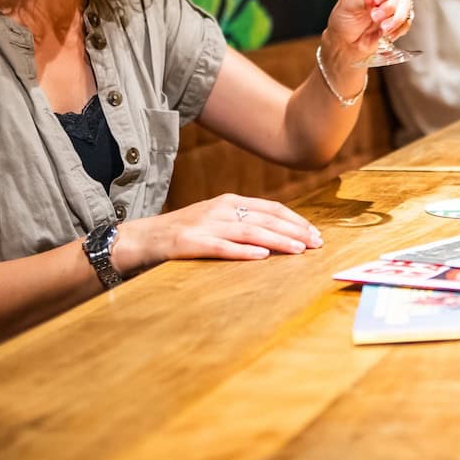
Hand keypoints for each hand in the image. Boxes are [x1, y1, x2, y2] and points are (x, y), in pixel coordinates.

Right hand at [112, 193, 322, 271]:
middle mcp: (221, 209)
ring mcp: (206, 225)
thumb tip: (279, 234)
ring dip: (277, 241)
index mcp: (229, 201)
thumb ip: (242, 222)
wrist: (142, 237)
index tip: (315, 233)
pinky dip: (243, 252)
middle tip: (316, 244)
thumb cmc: (184, 232)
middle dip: (294, 231)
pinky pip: (222, 248)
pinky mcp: (191, 243)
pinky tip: (262, 258)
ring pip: (250, 232)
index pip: (271, 208)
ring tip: (298, 250)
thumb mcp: (216, 219)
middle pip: (265, 219)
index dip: (295, 220)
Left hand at [323, 0, 413, 63]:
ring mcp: (391, 4)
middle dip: (389, 5)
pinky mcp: (398, 18)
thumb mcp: (348, 6)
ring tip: (383, 28)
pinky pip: (407, 20)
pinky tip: (387, 33)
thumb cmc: (344, 21)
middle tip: (375, 16)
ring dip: (396, 18)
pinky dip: (399, 28)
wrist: (347, 43)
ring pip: (405, 3)